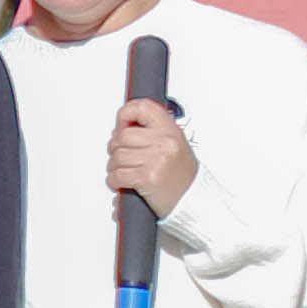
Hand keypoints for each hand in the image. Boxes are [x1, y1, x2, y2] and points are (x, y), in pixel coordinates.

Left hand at [102, 95, 197, 213]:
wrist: (193, 199)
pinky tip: (121, 182)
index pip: (144, 108)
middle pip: (122, 135)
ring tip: (123, 170)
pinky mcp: (147, 178)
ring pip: (117, 156)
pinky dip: (113, 180)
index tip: (121, 122)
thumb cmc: (182, 175)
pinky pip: (117, 174)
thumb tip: (124, 125)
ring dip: (114, 166)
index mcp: (171, 131)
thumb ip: (153, 132)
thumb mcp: (175, 145)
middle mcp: (165, 143)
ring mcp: (156, 160)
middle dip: (115, 147)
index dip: (127, 113)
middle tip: (120, 155)